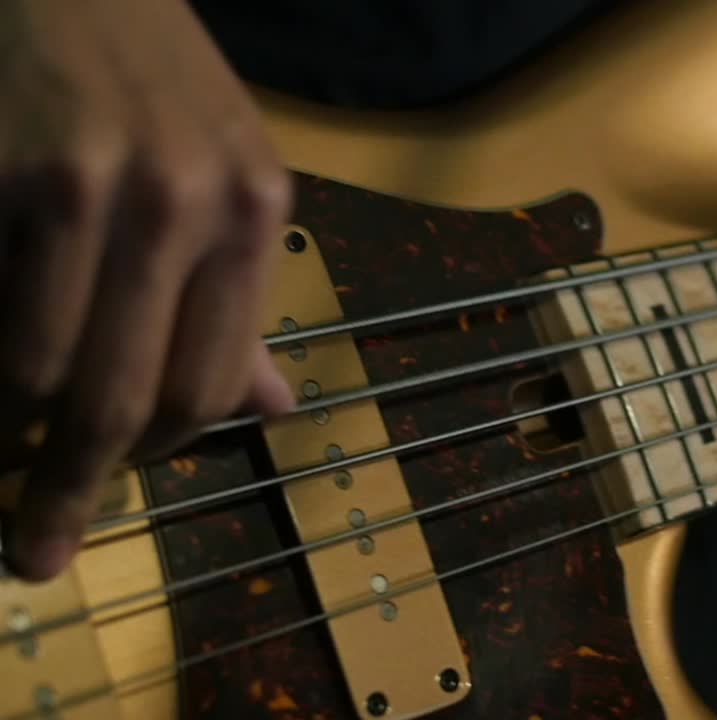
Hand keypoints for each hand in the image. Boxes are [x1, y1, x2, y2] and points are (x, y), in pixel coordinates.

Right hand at [0, 0, 295, 579]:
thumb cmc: (153, 79)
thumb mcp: (229, 176)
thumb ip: (241, 298)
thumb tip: (272, 410)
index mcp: (252, 211)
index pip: (207, 382)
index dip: (157, 455)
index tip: (117, 488)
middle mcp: (181, 201)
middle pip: (122, 398)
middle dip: (70, 491)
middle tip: (35, 550)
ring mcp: (85, 185)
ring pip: (36, 371)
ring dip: (4, 437)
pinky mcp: (4, 173)